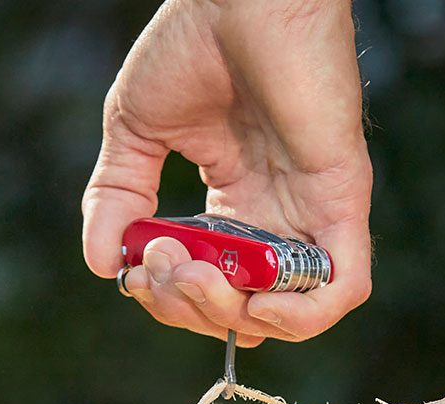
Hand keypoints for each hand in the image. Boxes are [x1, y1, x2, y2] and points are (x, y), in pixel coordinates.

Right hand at [82, 0, 371, 344]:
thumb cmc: (193, 44)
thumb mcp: (135, 132)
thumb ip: (117, 200)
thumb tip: (101, 267)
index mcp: (232, 205)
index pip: (207, 287)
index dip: (168, 298)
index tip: (135, 269)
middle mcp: (274, 218)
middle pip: (240, 309)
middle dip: (189, 307)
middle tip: (160, 266)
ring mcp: (310, 212)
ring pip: (287, 311)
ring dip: (229, 314)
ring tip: (192, 275)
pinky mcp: (341, 199)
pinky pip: (343, 288)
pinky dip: (302, 317)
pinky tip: (255, 303)